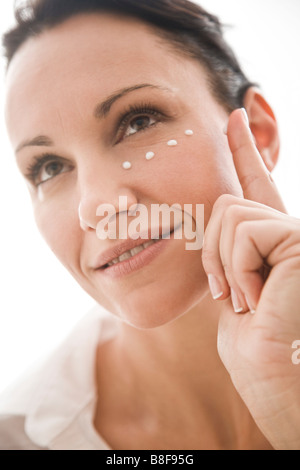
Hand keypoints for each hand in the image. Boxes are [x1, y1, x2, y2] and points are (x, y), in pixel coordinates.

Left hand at [202, 108, 299, 449]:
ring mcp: (296, 231)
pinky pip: (244, 232)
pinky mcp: (299, 237)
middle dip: (213, 253)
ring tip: (249, 298)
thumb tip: (219, 213)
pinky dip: (239, 270)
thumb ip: (227, 245)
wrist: (267, 370)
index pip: (254, 183)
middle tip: (235, 294)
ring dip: (225, 266)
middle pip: (224, 204)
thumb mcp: (231, 280)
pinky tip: (258, 295)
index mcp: (268, 236)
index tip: (234, 114)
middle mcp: (288, 226)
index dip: (244, 149)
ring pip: (229, 215)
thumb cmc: (248, 336)